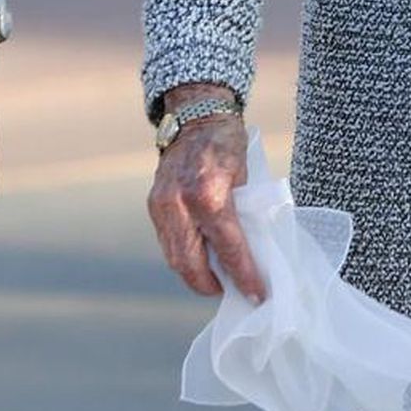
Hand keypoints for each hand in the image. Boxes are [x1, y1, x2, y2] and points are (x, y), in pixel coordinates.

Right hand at [146, 85, 263, 302]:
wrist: (195, 115)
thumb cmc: (227, 144)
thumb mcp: (247, 178)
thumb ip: (244, 215)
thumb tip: (252, 254)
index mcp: (209, 195)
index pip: (228, 249)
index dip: (243, 277)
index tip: (256, 296)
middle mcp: (179, 203)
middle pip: (190, 263)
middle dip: (210, 285)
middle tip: (231, 292)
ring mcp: (161, 205)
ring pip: (174, 257)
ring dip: (195, 275)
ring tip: (217, 281)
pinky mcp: (153, 205)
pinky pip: (168, 242)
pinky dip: (184, 256)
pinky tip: (201, 259)